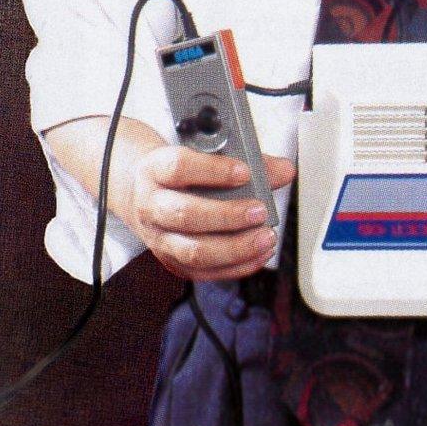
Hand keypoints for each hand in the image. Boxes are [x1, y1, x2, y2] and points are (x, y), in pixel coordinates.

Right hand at [121, 145, 295, 280]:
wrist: (142, 190)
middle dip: (227, 216)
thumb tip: (284, 170)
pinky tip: (258, 254)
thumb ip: (246, 159)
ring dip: (235, 248)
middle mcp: (152, 205)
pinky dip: (235, 267)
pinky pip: (202, 272)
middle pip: (185, 215)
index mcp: (157, 170)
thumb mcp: (202, 153)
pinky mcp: (171, 261)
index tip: (244, 172)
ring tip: (265, 237)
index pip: (178, 168)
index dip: (213, 170)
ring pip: (192, 251)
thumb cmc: (180, 170)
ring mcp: (159, 238)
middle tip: (259, 212)